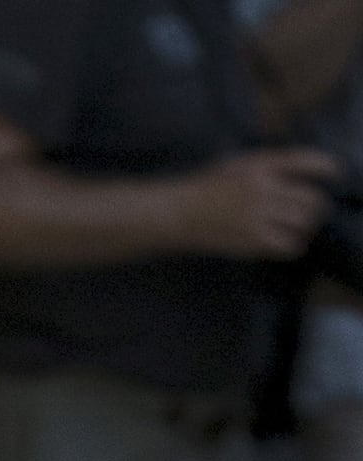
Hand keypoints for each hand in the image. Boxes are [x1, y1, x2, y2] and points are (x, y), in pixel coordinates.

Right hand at [177, 148, 342, 259]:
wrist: (178, 213)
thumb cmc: (205, 186)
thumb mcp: (236, 162)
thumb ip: (267, 166)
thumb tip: (301, 173)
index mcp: (260, 165)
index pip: (308, 162)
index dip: (328, 168)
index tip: (335, 174)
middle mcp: (264, 189)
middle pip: (313, 199)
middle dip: (317, 206)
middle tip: (311, 210)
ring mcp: (259, 216)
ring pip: (305, 223)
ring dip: (306, 226)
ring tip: (296, 227)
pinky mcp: (253, 241)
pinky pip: (290, 246)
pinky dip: (293, 245)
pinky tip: (284, 241)